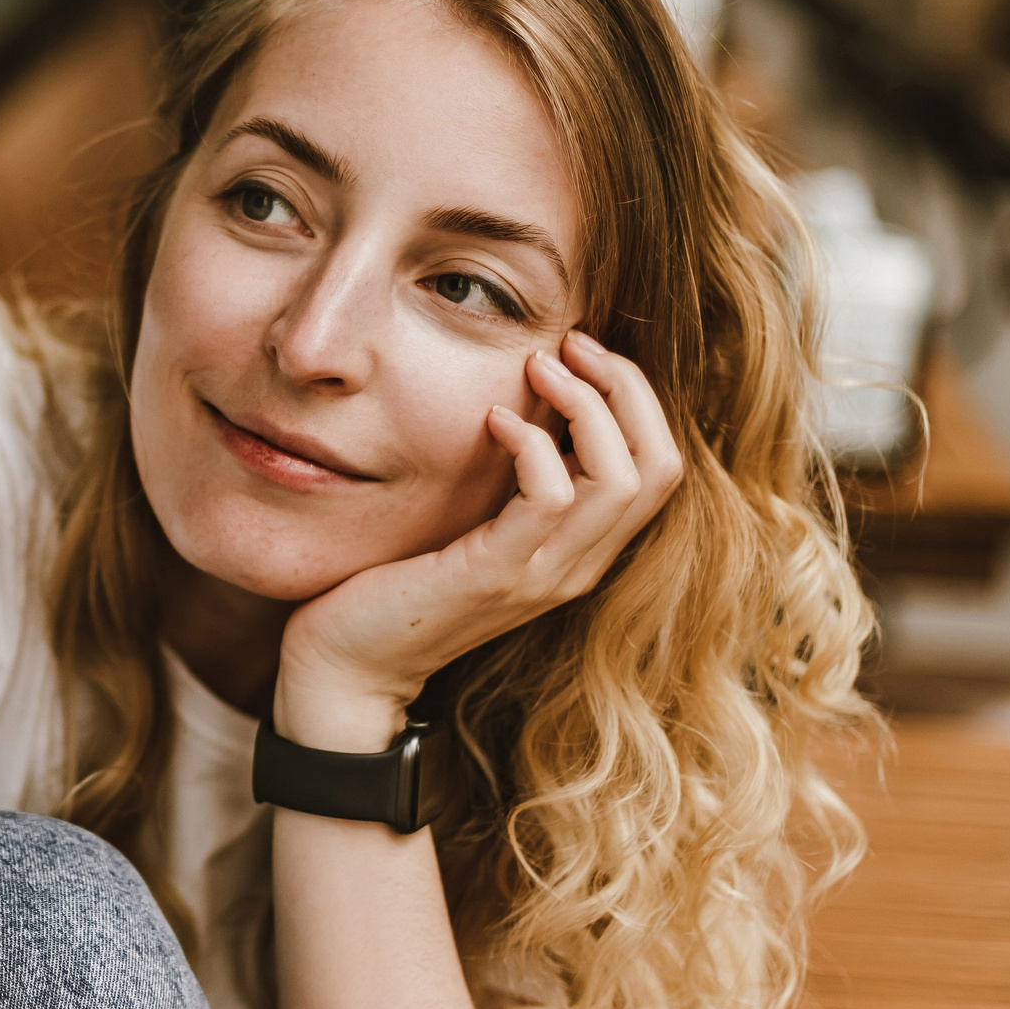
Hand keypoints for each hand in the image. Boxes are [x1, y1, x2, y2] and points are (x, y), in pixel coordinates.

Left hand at [275, 330, 684, 750]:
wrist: (349, 664)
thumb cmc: (401, 581)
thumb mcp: (475, 520)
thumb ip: (514, 477)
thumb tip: (528, 397)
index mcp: (582, 551)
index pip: (660, 467)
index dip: (638, 399)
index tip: (586, 352)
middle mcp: (578, 567)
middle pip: (660, 466)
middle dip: (626, 389)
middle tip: (573, 344)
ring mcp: (543, 577)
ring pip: (621, 479)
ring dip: (584, 405)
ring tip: (537, 366)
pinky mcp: (496, 576)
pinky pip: (549, 498)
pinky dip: (531, 444)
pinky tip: (494, 419)